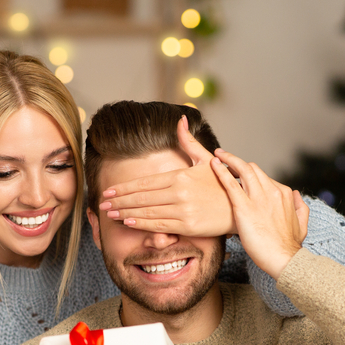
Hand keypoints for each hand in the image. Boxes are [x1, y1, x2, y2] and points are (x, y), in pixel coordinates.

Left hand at [98, 115, 235, 235]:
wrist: (242, 206)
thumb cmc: (223, 184)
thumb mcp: (207, 160)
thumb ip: (189, 142)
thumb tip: (181, 119)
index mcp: (180, 176)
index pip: (145, 182)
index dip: (124, 187)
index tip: (109, 190)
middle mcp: (179, 192)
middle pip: (141, 197)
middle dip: (119, 200)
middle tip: (102, 203)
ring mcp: (183, 209)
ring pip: (147, 211)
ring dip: (125, 213)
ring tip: (110, 213)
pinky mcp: (188, 225)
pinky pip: (159, 225)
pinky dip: (142, 224)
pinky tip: (128, 222)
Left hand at [210, 149, 308, 279]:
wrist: (283, 258)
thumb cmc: (289, 245)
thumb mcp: (302, 224)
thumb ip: (300, 207)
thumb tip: (296, 195)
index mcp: (283, 193)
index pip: (264, 177)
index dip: (252, 175)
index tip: (240, 175)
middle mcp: (271, 190)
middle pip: (252, 168)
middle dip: (238, 162)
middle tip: (225, 158)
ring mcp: (258, 197)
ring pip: (243, 169)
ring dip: (229, 159)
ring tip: (218, 155)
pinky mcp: (244, 207)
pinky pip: (231, 183)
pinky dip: (221, 170)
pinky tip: (213, 164)